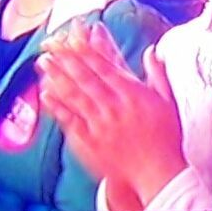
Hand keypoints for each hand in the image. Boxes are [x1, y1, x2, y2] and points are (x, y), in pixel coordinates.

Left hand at [36, 21, 185, 209]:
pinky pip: (70, 121)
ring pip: (74, 96)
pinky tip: (46, 94)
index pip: (105, 67)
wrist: (159, 174)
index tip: (73, 37)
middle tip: (50, 44)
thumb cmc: (165, 139)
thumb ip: (157, 74)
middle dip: (66, 58)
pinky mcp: (91, 143)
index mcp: (133, 95)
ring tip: (44, 62)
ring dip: (57, 76)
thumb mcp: (167, 101)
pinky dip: (57, 106)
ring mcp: (100, 125)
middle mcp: (114, 107)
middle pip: (86, 78)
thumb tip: (151, 51)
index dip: (87, 50)